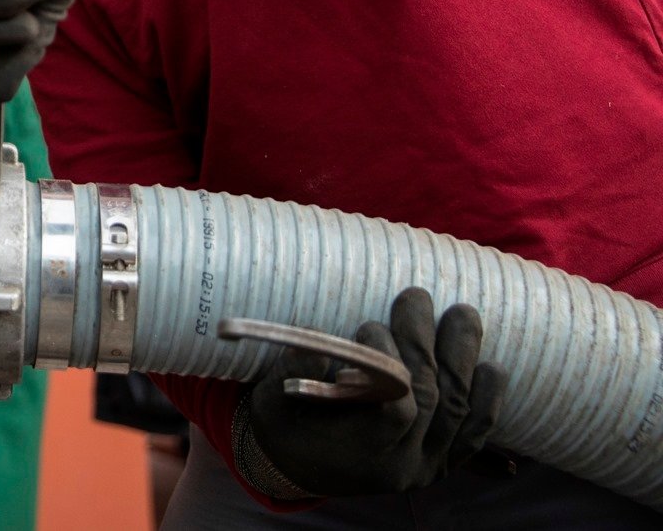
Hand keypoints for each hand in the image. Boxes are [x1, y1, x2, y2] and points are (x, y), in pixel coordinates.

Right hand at [234, 287, 507, 498]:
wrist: (298, 464)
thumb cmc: (284, 423)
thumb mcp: (273, 398)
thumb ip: (293, 371)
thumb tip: (316, 340)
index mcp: (363, 453)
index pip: (399, 408)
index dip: (391, 361)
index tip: (368, 325)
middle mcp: (404, 467)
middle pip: (434, 401)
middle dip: (428, 344)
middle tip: (417, 297)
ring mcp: (429, 466)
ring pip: (461, 412)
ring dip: (465, 360)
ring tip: (464, 316)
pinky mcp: (443, 461)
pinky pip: (476, 434)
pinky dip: (488, 401)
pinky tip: (492, 369)